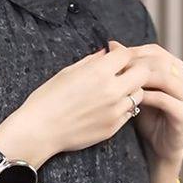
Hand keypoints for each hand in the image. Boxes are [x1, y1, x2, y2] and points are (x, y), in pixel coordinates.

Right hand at [0, 43, 158, 162]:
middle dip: (134, 69)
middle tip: (122, 71)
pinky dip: (123, 107)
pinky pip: (129, 113)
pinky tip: (108, 107)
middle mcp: (112, 91)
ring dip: (131, 89)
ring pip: (139, 95)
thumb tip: (106, 54)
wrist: (39, 131)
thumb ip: (92, 61)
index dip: (121, 52)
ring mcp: (114, 111)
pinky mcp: (112, 128)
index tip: (114, 54)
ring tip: (115, 91)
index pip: (126, 54)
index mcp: (99, 72)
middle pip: (143, 73)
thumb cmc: (47, 99)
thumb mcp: (67, 72)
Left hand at [107, 40, 182, 164]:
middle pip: (160, 62)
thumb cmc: (146, 116)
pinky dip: (147, 97)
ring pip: (164, 78)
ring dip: (141, 78)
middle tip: (115, 69)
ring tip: (121, 81)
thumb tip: (112, 43)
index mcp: (177, 69)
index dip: (134, 52)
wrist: (157, 146)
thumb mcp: (135, 88)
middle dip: (135, 64)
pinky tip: (131, 98)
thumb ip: (128, 67)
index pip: (155, 51)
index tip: (112, 56)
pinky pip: (164, 99)